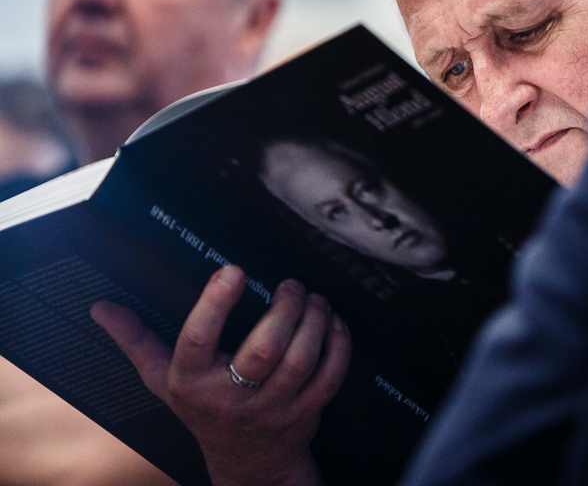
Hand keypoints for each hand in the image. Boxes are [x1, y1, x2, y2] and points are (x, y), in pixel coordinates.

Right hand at [92, 265, 351, 485]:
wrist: (246, 463)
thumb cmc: (203, 409)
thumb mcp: (162, 380)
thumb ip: (136, 341)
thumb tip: (102, 308)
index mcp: (191, 382)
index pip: (198, 340)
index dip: (216, 303)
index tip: (233, 271)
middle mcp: (230, 397)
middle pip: (263, 349)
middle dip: (284, 309)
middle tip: (290, 284)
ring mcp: (271, 408)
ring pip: (300, 361)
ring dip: (313, 322)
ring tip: (313, 298)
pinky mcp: (306, 413)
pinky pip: (329, 377)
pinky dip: (337, 346)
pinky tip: (334, 323)